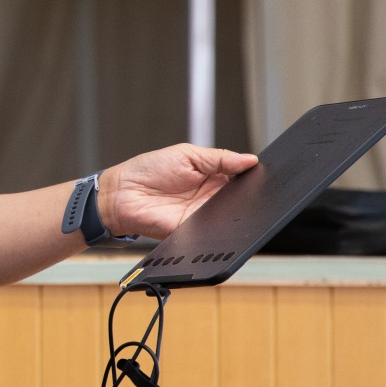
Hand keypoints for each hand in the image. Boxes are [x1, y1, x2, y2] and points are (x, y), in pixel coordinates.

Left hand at [98, 144, 257, 239]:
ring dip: (236, 211)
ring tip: (239, 202)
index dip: (252, 176)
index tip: (264, 172)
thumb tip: (250, 160)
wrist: (121, 193)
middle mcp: (210, 198)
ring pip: (230, 217)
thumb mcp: (187, 154)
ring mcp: (202, 216)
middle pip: (240, 200)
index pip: (240, 178)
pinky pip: (212, 232)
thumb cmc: (148, 169)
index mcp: (212, 176)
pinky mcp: (193, 231)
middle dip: (249, 196)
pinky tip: (220, 217)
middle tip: (256, 189)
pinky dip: (218, 227)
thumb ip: (219, 158)